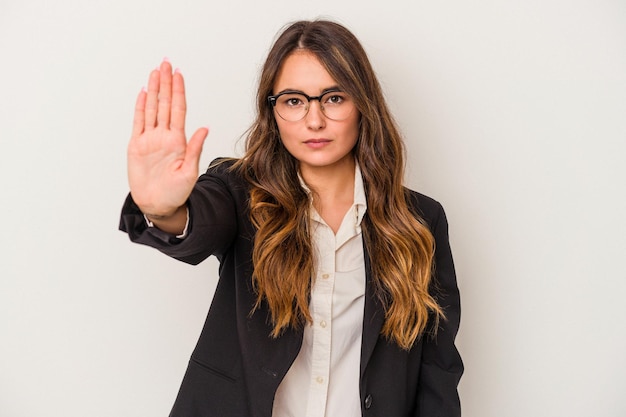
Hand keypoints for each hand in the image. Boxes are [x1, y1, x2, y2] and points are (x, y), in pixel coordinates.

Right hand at [127, 59, 207, 216]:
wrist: (158, 205)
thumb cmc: (176, 192)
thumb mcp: (189, 172)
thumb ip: (195, 149)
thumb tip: (205, 128)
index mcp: (178, 141)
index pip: (178, 110)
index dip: (178, 91)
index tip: (179, 74)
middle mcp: (164, 136)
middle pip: (164, 104)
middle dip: (165, 83)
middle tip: (166, 63)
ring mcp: (150, 139)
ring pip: (151, 108)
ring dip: (153, 90)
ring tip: (155, 72)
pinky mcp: (137, 146)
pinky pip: (138, 122)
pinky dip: (140, 107)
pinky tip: (142, 93)